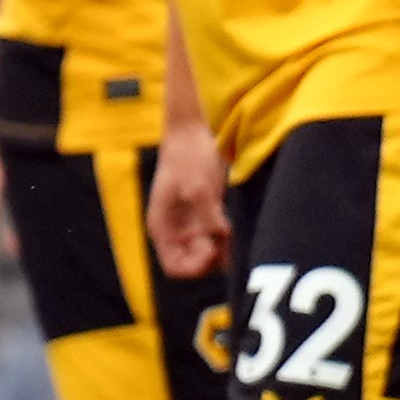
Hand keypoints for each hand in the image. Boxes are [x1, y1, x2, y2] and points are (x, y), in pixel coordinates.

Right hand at [148, 115, 233, 289]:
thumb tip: (219, 238)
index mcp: (163, 227)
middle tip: (228, 239)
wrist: (190, 131)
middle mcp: (174, 231)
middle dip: (211, 259)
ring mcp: (189, 224)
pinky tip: (237, 228)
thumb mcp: (199, 186)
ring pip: (206, 254)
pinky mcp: (203, 215)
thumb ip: (208, 216)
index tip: (213, 251)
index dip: (194, 267)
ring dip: (222, 250)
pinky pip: (215, 238)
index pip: (175, 267)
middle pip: (193, 264)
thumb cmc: (188, 156)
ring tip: (235, 233)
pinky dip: (227, 239)